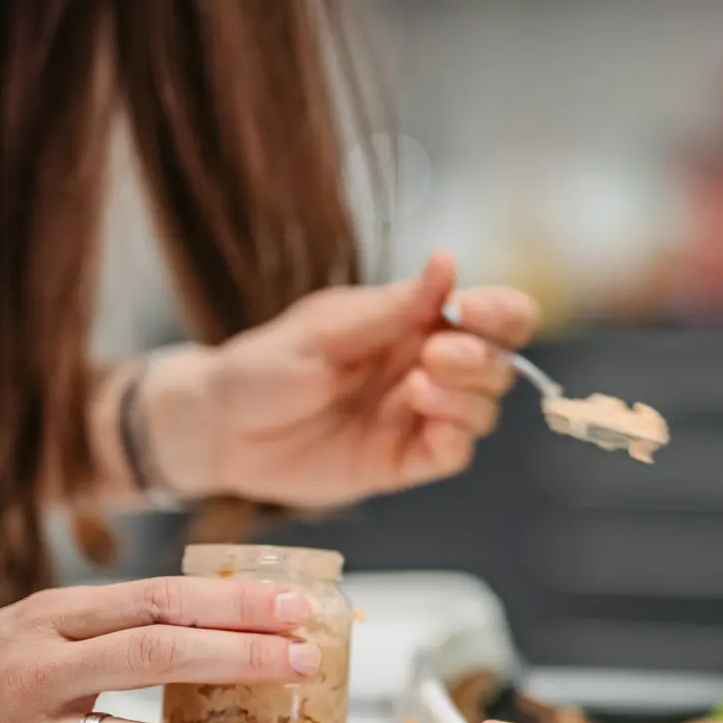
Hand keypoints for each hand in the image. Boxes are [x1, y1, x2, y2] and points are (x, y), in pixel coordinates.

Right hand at [0, 577, 322, 722]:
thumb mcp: (42, 619)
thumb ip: (119, 619)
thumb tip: (227, 617)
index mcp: (56, 614)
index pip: (160, 598)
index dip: (233, 602)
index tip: (294, 606)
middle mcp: (44, 666)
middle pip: (159, 654)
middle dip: (242, 657)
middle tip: (305, 661)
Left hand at [154, 251, 539, 508]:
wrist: (221, 428)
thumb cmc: (264, 366)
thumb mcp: (324, 328)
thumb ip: (392, 306)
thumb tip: (448, 261)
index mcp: (414, 323)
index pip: (492, 313)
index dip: (501, 311)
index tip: (469, 311)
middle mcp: (428, 368)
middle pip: (500, 361)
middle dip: (480, 357)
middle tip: (432, 357)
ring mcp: (419, 417)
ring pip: (485, 408)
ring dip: (467, 396)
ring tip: (416, 389)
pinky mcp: (404, 462)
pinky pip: (455, 453)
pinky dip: (455, 436)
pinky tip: (421, 419)